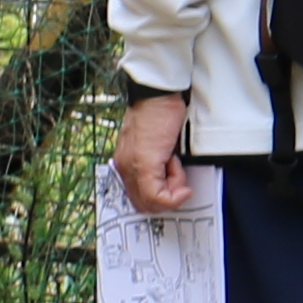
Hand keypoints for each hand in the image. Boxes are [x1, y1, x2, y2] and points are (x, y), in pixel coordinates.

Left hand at [110, 88, 199, 218]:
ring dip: (173, 188)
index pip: (140, 199)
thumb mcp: (158, 146)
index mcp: (126, 164)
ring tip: (175, 161)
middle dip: (168, 196)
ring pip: (154, 202)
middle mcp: (126, 169)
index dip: (162, 197)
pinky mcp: (144, 165)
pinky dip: (176, 186)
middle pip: (146, 205)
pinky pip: (159, 195)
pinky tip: (177, 163)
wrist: (157, 96)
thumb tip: (170, 183)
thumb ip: (158, 164)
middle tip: (176, 173)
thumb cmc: (159, 114)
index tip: (174, 181)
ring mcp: (133, 168)